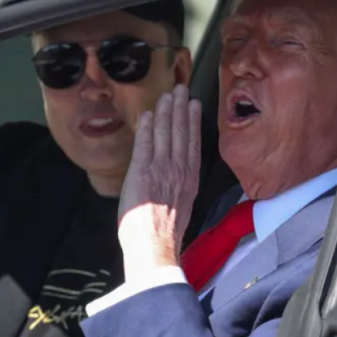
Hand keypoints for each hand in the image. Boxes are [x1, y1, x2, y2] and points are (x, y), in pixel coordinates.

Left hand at [117, 85, 201, 280]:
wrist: (155, 247)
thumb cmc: (164, 235)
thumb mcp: (182, 207)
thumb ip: (179, 187)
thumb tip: (173, 180)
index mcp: (190, 180)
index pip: (192, 143)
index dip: (193, 121)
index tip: (194, 105)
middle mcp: (178, 171)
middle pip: (181, 132)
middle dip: (180, 108)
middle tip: (181, 89)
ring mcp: (161, 170)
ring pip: (164, 134)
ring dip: (165, 112)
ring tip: (167, 96)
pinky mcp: (142, 173)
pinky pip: (144, 144)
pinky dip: (146, 128)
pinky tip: (147, 115)